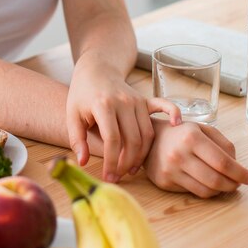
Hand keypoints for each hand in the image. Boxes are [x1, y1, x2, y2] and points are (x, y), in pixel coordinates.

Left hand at [66, 60, 180, 182]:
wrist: (96, 70)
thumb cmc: (82, 94)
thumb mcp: (72, 115)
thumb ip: (77, 139)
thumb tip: (83, 162)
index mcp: (103, 105)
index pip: (112, 140)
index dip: (111, 162)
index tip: (108, 177)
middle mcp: (123, 102)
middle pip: (132, 140)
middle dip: (126, 163)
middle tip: (118, 176)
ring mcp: (136, 100)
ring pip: (146, 134)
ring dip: (141, 155)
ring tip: (131, 169)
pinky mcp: (144, 99)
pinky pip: (163, 107)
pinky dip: (172, 114)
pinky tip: (175, 126)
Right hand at [144, 119, 247, 197]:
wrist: (149, 138)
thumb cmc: (180, 133)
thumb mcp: (201, 128)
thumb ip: (222, 143)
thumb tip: (237, 164)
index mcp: (191, 137)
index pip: (223, 162)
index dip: (240, 173)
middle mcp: (180, 154)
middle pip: (216, 180)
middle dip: (233, 184)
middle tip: (239, 183)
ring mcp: (171, 170)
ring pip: (206, 190)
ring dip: (222, 190)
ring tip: (226, 184)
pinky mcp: (165, 182)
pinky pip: (194, 192)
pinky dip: (207, 191)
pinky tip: (209, 184)